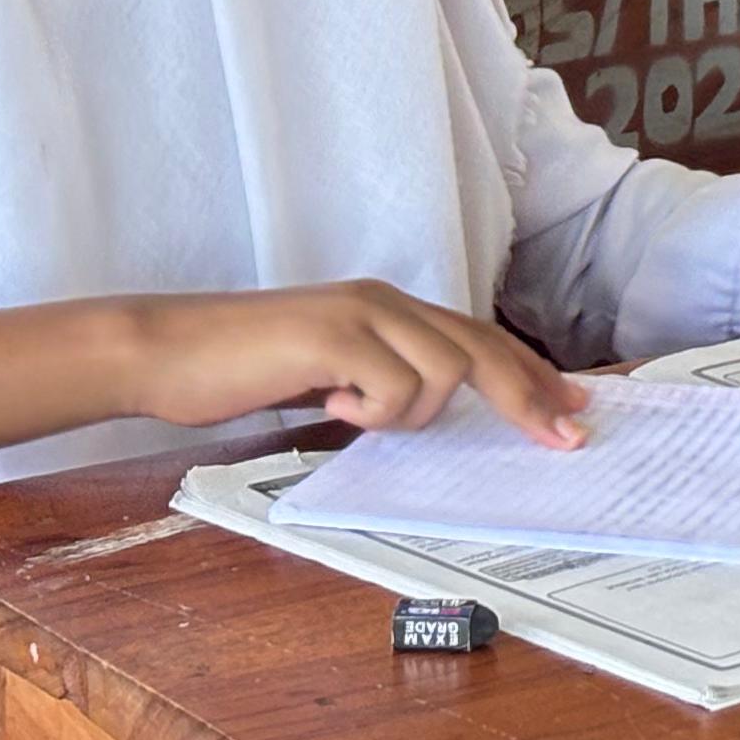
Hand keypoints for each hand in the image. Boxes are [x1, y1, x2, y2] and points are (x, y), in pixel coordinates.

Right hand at [116, 280, 585, 446]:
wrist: (167, 350)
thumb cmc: (240, 368)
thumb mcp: (327, 372)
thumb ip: (377, 378)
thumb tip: (426, 410)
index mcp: (388, 308)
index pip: (477, 338)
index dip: (529, 373)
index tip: (572, 405)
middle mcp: (385, 301)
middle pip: (481, 349)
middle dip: (529, 397)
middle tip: (565, 438)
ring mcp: (362, 313)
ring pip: (442, 374)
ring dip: (408, 412)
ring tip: (350, 409)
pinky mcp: (336, 336)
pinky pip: (392, 387)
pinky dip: (368, 409)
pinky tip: (326, 398)